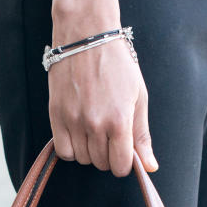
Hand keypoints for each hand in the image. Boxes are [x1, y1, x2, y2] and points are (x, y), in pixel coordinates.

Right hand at [47, 27, 158, 176]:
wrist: (87, 38)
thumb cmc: (117, 65)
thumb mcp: (138, 97)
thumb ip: (142, 135)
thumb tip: (149, 168)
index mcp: (120, 119)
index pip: (120, 165)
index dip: (124, 164)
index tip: (124, 152)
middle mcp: (96, 124)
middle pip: (101, 163)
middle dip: (108, 156)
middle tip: (110, 136)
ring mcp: (74, 120)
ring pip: (82, 159)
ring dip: (90, 151)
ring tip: (94, 130)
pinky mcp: (56, 115)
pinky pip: (63, 151)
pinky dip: (72, 149)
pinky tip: (78, 134)